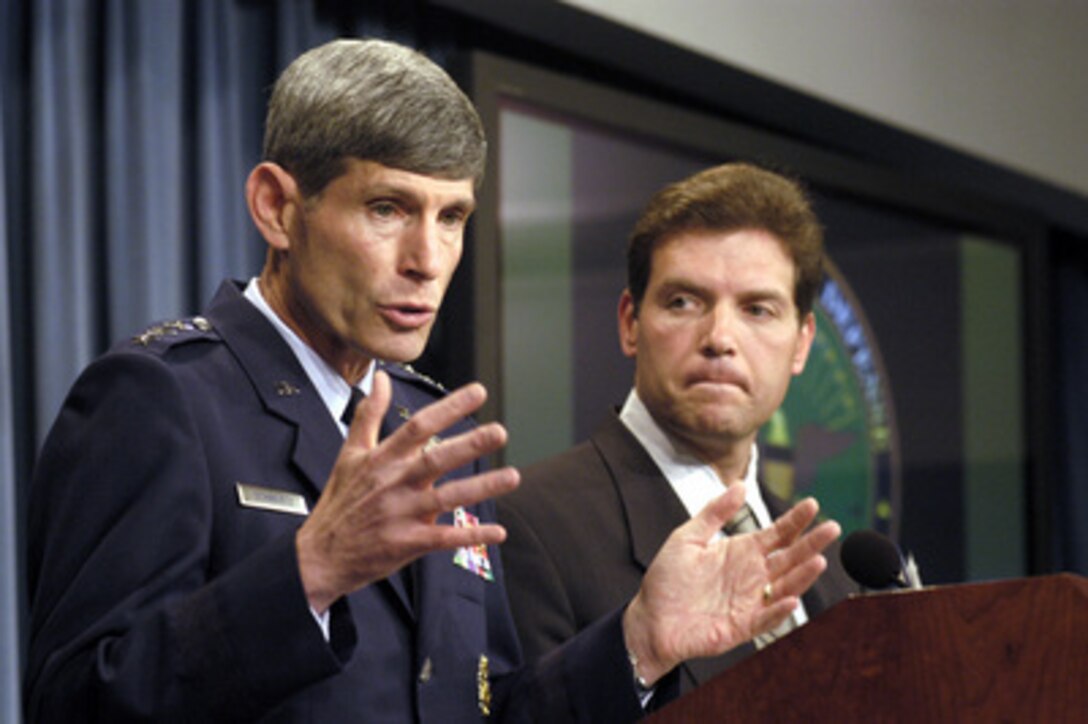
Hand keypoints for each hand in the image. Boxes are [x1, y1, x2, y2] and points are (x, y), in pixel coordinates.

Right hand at [296, 371, 518, 612]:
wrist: (319, 556)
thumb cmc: (339, 502)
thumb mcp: (349, 454)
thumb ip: (368, 414)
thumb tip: (379, 379)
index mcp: (381, 459)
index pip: (418, 426)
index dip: (449, 408)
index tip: (478, 392)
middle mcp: (393, 484)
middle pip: (435, 459)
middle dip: (470, 445)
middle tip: (500, 431)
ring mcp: (401, 514)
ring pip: (447, 498)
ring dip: (481, 488)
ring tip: (513, 476)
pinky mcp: (406, 543)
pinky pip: (444, 538)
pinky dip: (471, 535)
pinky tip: (498, 531)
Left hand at [622, 482, 839, 684]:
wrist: (650, 619)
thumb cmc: (667, 580)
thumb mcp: (687, 537)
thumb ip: (714, 513)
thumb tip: (739, 485)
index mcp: (741, 552)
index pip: (777, 533)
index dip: (795, 520)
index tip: (812, 504)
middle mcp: (751, 576)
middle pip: (789, 557)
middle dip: (812, 543)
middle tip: (833, 528)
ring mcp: (749, 601)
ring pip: (785, 586)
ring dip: (803, 575)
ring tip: (819, 559)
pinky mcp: (741, 626)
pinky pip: (765, 618)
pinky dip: (778, 610)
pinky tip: (790, 598)